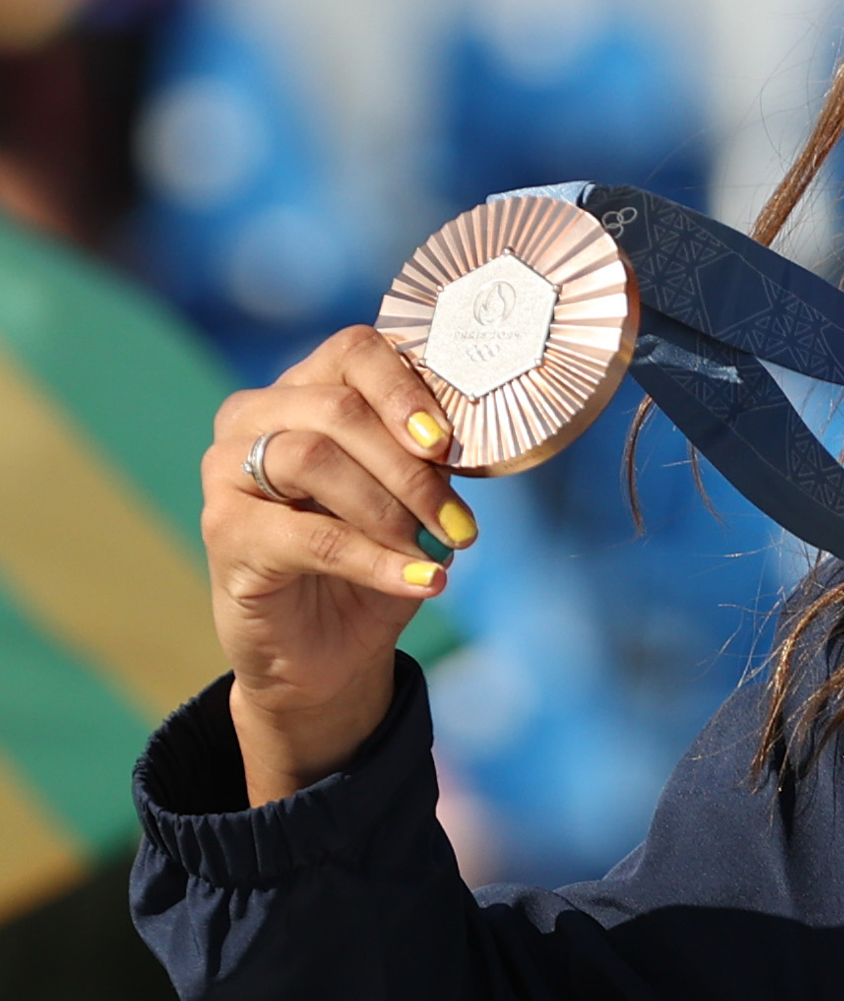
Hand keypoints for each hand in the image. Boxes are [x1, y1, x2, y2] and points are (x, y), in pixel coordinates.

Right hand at [203, 326, 475, 801]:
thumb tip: (460, 438)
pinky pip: (308, 535)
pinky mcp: (224, 532)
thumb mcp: (410, 497)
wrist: (327, 649)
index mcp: (303, 391)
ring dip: (391, 510)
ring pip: (313, 459)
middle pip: (336, 407)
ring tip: (436, 550)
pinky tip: (421, 581)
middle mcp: (253, 418)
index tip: (448, 445)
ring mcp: (226, 472)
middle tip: (457, 523)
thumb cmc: (374, 556)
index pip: (353, 351)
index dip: (406, 390)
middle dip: (411, 469)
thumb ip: (424, 455)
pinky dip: (374, 560)